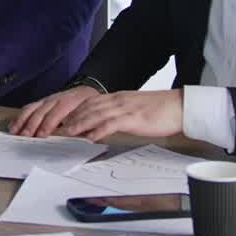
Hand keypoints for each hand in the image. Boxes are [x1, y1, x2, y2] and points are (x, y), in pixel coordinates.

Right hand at [8, 85, 94, 136]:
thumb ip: (79, 124)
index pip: (55, 114)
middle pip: (40, 112)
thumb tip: (71, 137)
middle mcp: (55, 99)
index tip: (41, 135)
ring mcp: (46, 100)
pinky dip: (20, 116)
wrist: (87, 89)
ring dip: (21, 120)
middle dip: (31, 124)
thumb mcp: (89, 113)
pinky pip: (28, 107)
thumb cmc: (88, 104)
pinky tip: (13, 124)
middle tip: (24, 136)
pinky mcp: (42, 102)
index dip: (47, 125)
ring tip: (14, 131)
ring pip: (31, 109)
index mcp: (68, 102)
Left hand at [58, 88, 184, 142]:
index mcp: (117, 98)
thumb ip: (120, 113)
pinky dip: (98, 130)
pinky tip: (89, 137)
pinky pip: (111, 124)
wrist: (179, 106)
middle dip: (71, 117)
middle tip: (57, 127)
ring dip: (79, 124)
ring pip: (95, 115)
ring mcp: (124, 108)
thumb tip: (107, 123)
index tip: (62, 119)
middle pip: (88, 108)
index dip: (75, 111)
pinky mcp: (132, 118)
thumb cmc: (160, 110)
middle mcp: (117, 100)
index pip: (90, 102)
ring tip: (66, 133)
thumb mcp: (135, 108)